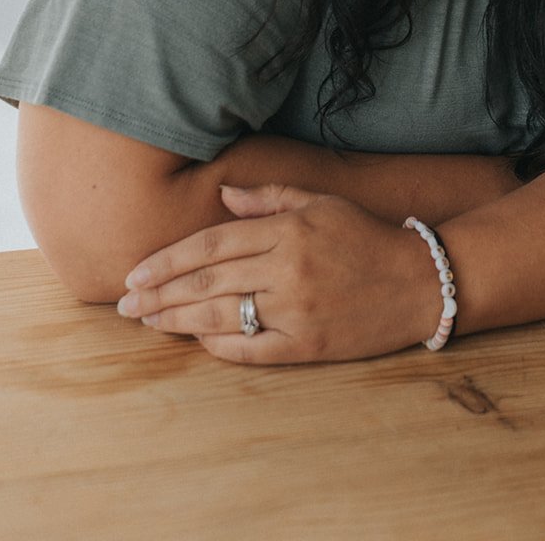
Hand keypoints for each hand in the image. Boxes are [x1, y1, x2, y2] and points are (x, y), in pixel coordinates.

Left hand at [115, 183, 439, 363]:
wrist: (420, 282)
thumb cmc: (367, 237)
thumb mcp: (321, 203)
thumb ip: (270, 198)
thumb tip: (223, 194)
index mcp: (287, 231)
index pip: (211, 245)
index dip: (168, 261)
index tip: (135, 274)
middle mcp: (286, 270)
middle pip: (206, 283)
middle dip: (158, 295)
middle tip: (124, 305)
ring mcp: (296, 311)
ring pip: (220, 317)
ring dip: (176, 322)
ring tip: (147, 323)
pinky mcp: (308, 346)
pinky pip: (251, 350)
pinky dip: (219, 346)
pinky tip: (195, 341)